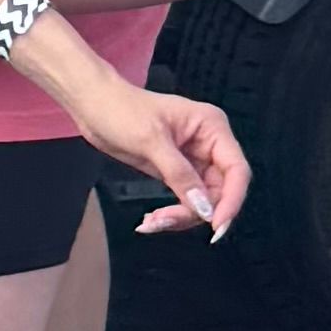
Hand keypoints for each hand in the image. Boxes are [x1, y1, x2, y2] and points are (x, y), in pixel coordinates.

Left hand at [59, 62, 249, 242]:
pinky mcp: (176, 172)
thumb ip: (180, 175)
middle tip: (166, 221)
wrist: (94, 105)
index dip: (231, 200)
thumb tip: (204, 207)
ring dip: (181, 216)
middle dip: (196, 211)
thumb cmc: (121, 110)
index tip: (216, 225)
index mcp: (212, 127)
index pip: (236, 170)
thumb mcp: (151, 141)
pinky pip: (185, 200)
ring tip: (151, 222)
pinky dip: (172, 213)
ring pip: (202, 200)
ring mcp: (193, 160)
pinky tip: (151, 220)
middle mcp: (208, 144)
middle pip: (220, 190)